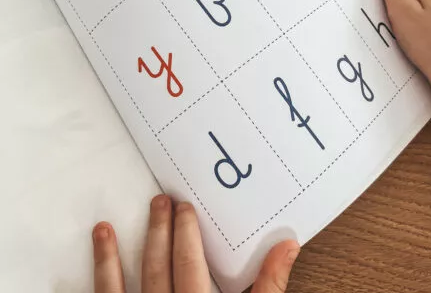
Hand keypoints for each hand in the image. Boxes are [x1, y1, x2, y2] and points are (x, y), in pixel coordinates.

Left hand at [92, 195, 299, 292]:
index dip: (184, 233)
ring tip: (103, 230)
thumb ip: (268, 288)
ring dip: (108, 260)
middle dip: (156, 233)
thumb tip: (287, 246)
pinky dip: (96, 292)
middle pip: (156, 270)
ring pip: (117, 291)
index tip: (183, 208)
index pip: (188, 264)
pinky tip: (86, 280)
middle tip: (157, 202)